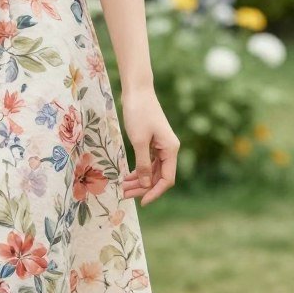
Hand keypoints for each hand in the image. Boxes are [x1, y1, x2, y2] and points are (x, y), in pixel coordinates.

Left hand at [120, 86, 179, 205]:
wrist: (137, 90)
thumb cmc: (138, 112)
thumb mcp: (139, 140)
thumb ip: (143, 164)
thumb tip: (145, 185)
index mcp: (171, 149)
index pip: (167, 179)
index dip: (155, 192)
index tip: (141, 202)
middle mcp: (169, 149)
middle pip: (159, 176)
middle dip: (143, 187)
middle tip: (125, 195)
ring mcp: (161, 145)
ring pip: (153, 170)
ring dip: (139, 180)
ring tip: (123, 187)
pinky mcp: (153, 141)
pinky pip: (148, 161)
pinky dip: (139, 169)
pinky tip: (128, 175)